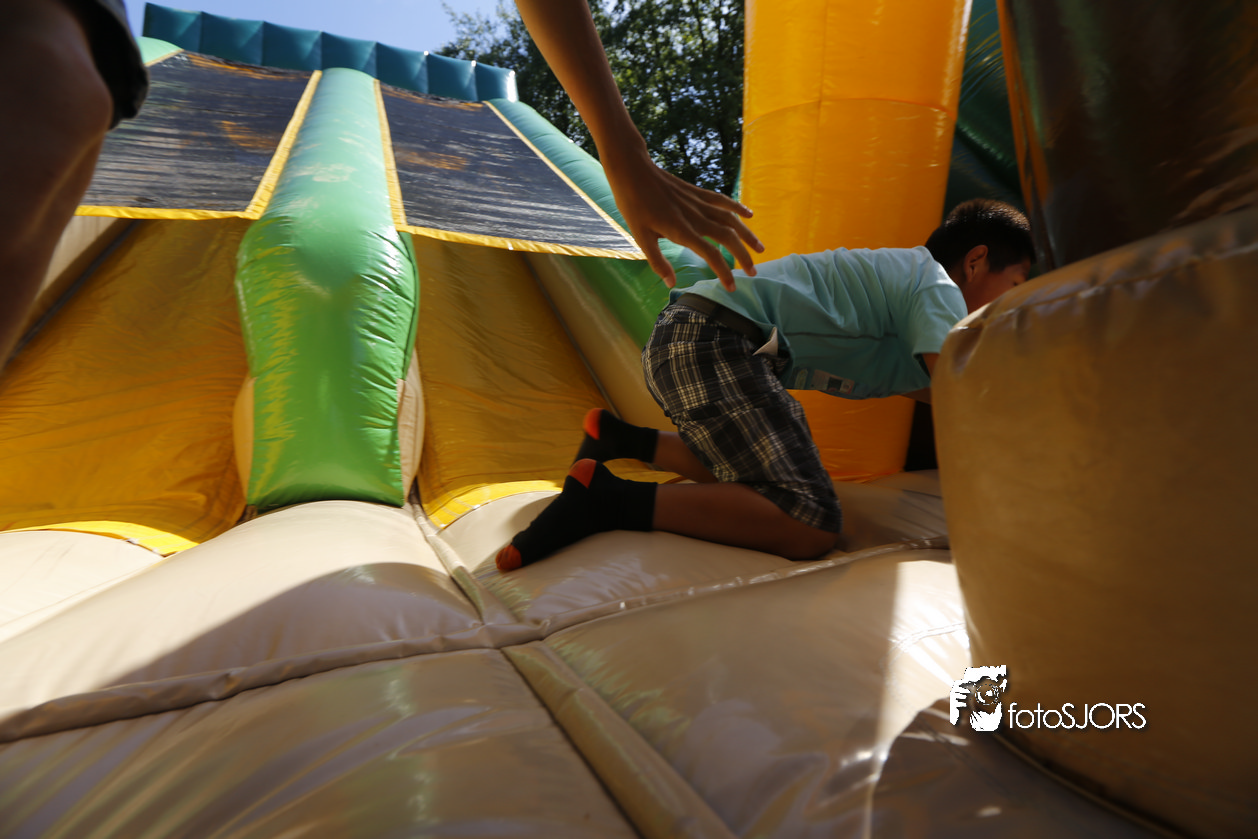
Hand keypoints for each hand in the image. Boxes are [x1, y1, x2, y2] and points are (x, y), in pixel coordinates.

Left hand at [604, 148, 762, 291]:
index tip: (732, 287)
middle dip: (743, 256)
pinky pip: (722, 201)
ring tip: (761, 248)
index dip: (724, 272)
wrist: (632, 169)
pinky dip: (737, 209)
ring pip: (730, 219)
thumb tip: (671, 284)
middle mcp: (695, 216)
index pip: (710, 254)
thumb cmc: (633, 205)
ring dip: (747, 235)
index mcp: (681, 230)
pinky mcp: (697, 192)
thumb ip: (657, 261)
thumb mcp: (640, 237)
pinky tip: (749, 215)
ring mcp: (698, 202)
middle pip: (728, 237)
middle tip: (753, 273)